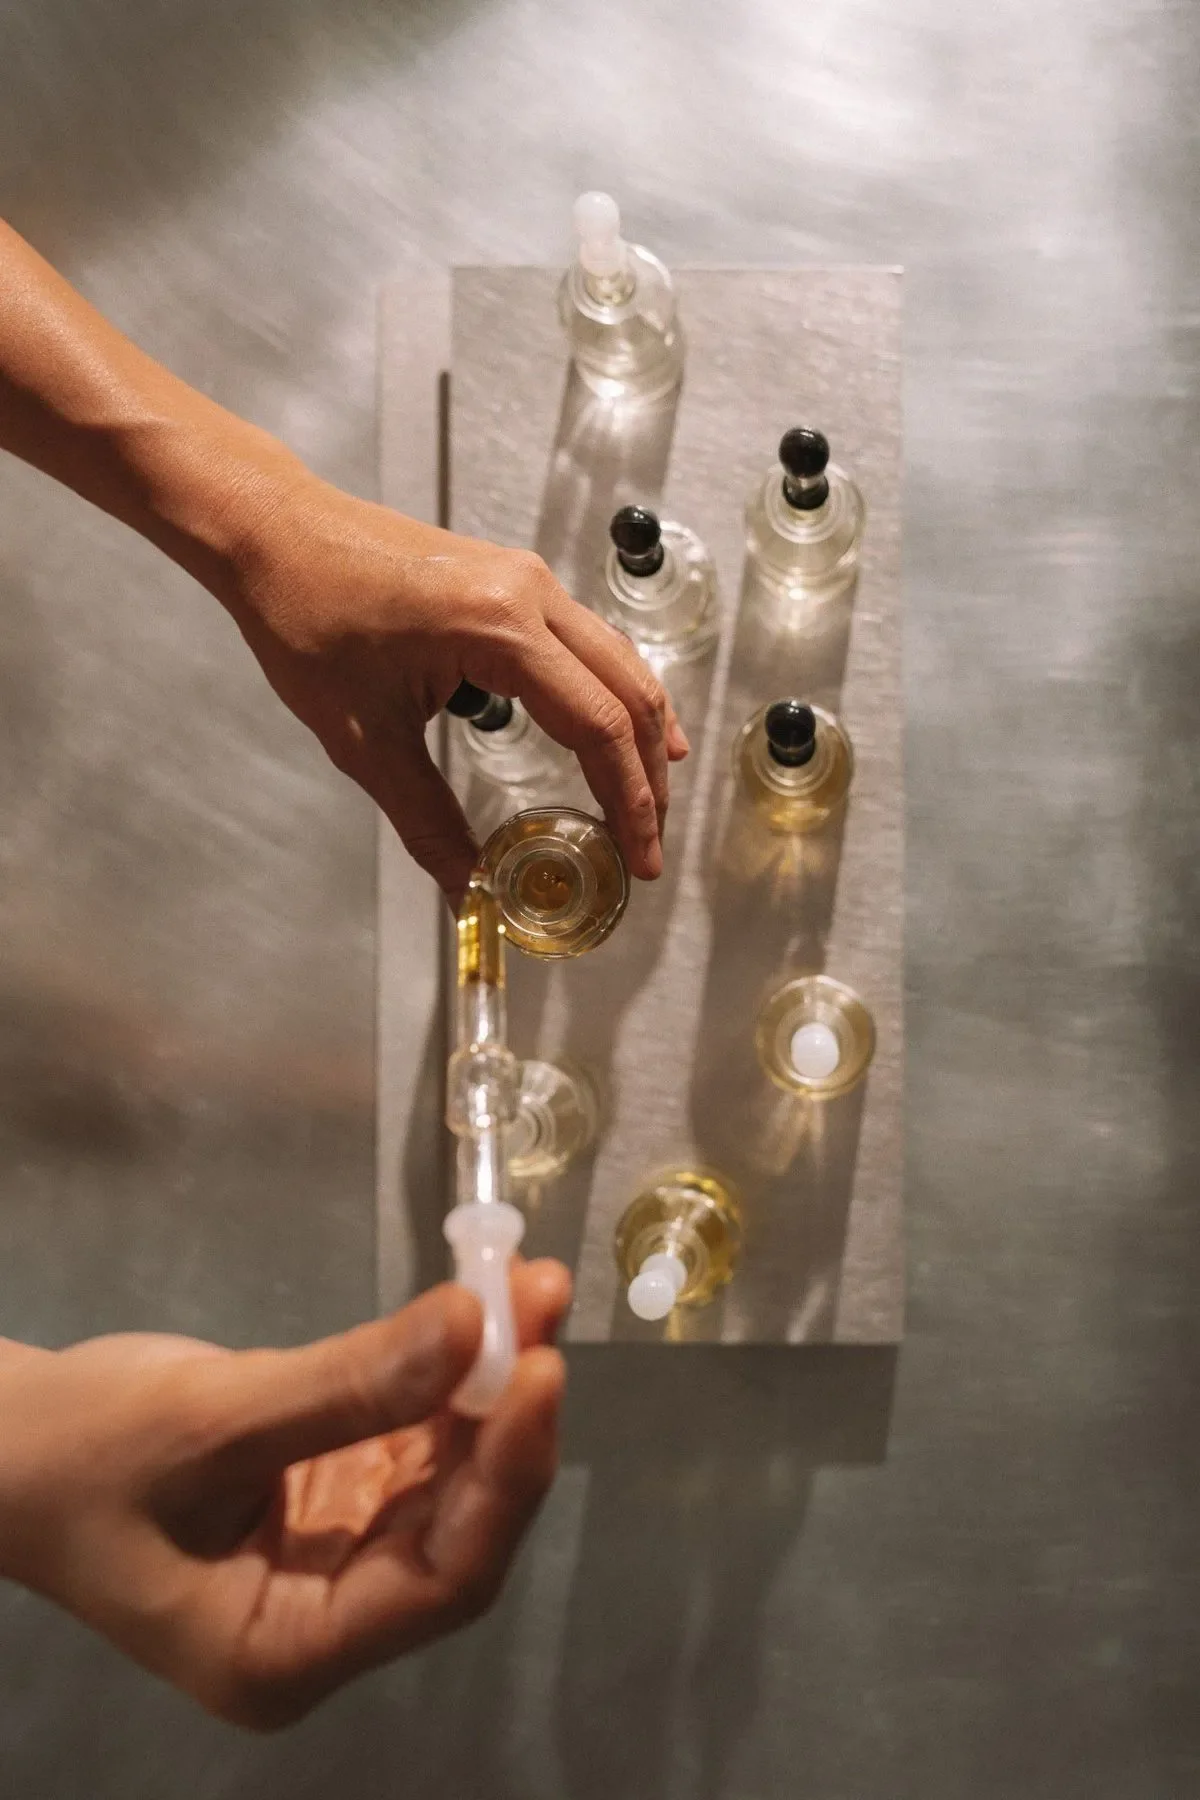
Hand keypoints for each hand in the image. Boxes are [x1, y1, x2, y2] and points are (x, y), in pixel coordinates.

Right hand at [0, 1263, 569, 1727]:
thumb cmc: (81, 1455)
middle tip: (542, 1304)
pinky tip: (482, 1311)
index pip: (441, 1581)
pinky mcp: (331, 1498)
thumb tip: (475, 1323)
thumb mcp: (210, 1422)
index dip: (504, 1478)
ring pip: (445, 1477)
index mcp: (285, 1653)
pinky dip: (446, 1378)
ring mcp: (333, 1558)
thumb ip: (350, 1383)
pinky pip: (410, 1441)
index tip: (541, 1370)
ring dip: (489, 1382)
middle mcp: (326, 1620)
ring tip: (530, 1288)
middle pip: (457, 1526)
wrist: (8, 1443)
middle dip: (506, 1415)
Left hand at [226, 472, 689, 897]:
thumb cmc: (306, 613)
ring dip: (640, 732)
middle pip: (628, 693)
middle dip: (647, 777)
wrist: (275, 532)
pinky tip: (616, 729)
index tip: (639, 856)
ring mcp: (528, 579)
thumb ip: (425, 818)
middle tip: (649, 844)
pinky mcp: (513, 579)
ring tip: (648, 797)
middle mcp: (531, 593)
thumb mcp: (363, 737)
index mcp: (501, 628)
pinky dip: (613, 693)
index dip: (628, 801)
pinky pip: (589, 642)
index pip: (598, 726)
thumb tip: (467, 886)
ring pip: (618, 661)